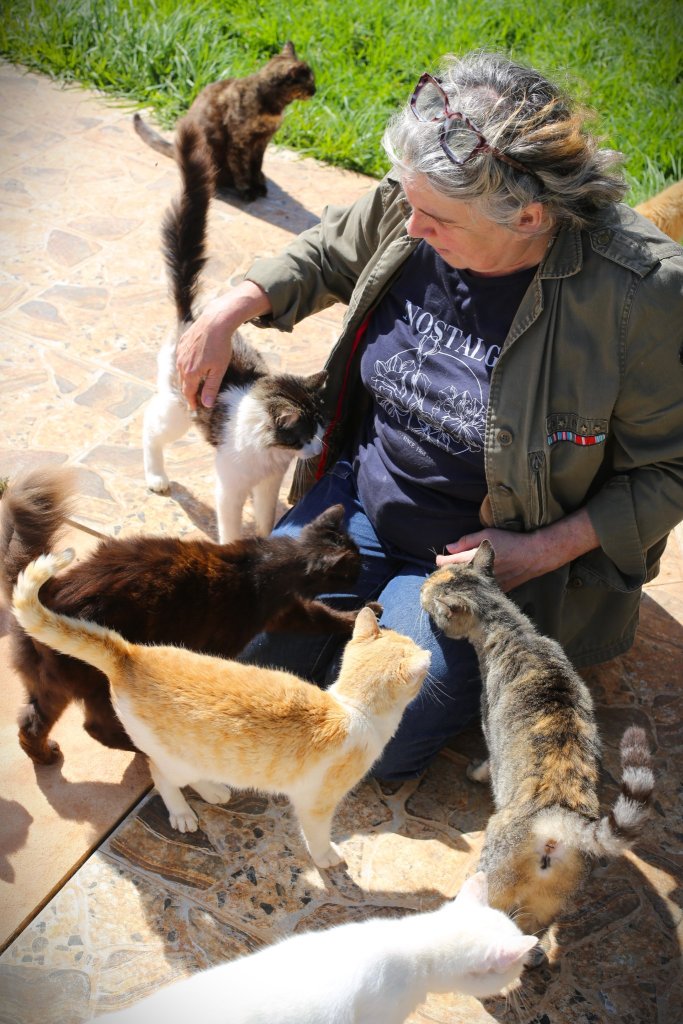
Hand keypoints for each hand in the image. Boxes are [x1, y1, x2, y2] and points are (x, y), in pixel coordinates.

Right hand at [176, 281, 271, 408]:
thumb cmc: (220, 346)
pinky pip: (181, 358)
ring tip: (193, 383)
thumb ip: (211, 388)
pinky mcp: (182, 342)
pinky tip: (192, 365)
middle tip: (194, 398)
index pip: (188, 393)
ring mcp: (180, 352)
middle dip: (188, 391)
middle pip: (183, 382)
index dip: (191, 402)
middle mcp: (181, 363)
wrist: (215, 322)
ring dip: (186, 378)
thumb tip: (206, 404)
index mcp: (190, 373)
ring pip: (181, 370)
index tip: (195, 408)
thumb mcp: (218, 370)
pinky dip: (185, 365)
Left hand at [435, 509, 599, 591]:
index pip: (450, 564)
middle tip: (447, 567)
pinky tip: (475, 582)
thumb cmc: (510, 542)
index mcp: (475, 559)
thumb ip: (466, 541)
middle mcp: (480, 574)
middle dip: (450, 572)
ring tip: (460, 575)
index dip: (442, 562)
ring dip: (462, 580)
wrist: (534, 556)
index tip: (438, 560)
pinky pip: (481, 590)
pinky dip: (475, 586)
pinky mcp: (496, 591)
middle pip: (456, 577)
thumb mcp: (488, 534)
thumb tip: (449, 547)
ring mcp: (488, 584)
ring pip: (468, 585)